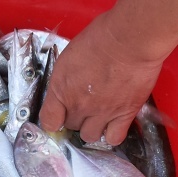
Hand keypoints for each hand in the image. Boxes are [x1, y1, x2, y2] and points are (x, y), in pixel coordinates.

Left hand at [38, 0, 177, 144]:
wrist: (128, 40)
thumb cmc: (100, 38)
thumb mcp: (70, 55)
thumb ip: (65, 77)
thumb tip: (67, 86)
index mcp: (61, 89)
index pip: (48, 121)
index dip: (53, 120)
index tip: (58, 116)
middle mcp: (79, 105)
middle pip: (71, 126)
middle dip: (75, 118)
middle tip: (84, 105)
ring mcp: (102, 113)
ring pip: (90, 136)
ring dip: (93, 128)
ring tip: (99, 115)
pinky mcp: (124, 115)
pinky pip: (114, 138)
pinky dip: (113, 134)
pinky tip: (114, 122)